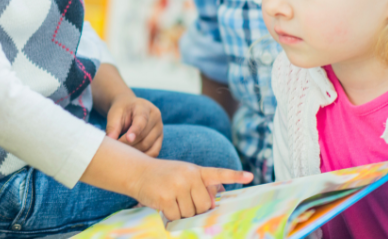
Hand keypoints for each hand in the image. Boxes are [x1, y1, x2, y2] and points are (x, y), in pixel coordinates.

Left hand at [106, 93, 163, 156]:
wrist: (130, 108)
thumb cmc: (122, 111)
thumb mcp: (115, 114)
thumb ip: (113, 127)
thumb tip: (110, 140)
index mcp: (143, 106)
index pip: (142, 120)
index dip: (135, 130)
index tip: (128, 139)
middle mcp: (155, 116)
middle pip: (143, 135)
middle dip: (129, 144)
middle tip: (116, 148)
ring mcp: (160, 128)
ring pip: (148, 145)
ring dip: (134, 152)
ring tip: (122, 151)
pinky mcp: (160, 138)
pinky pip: (154, 151)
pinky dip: (143, 156)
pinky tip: (132, 156)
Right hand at [131, 160, 252, 221]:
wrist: (137, 171)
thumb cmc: (163, 176)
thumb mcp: (182, 174)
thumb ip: (199, 185)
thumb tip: (212, 203)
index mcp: (195, 170)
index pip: (218, 173)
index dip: (234, 175)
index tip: (250, 176)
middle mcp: (188, 176)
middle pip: (204, 206)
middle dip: (195, 209)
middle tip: (182, 201)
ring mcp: (177, 186)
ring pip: (190, 214)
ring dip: (181, 213)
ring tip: (170, 200)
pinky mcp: (166, 198)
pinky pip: (176, 217)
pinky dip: (171, 216)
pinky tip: (163, 206)